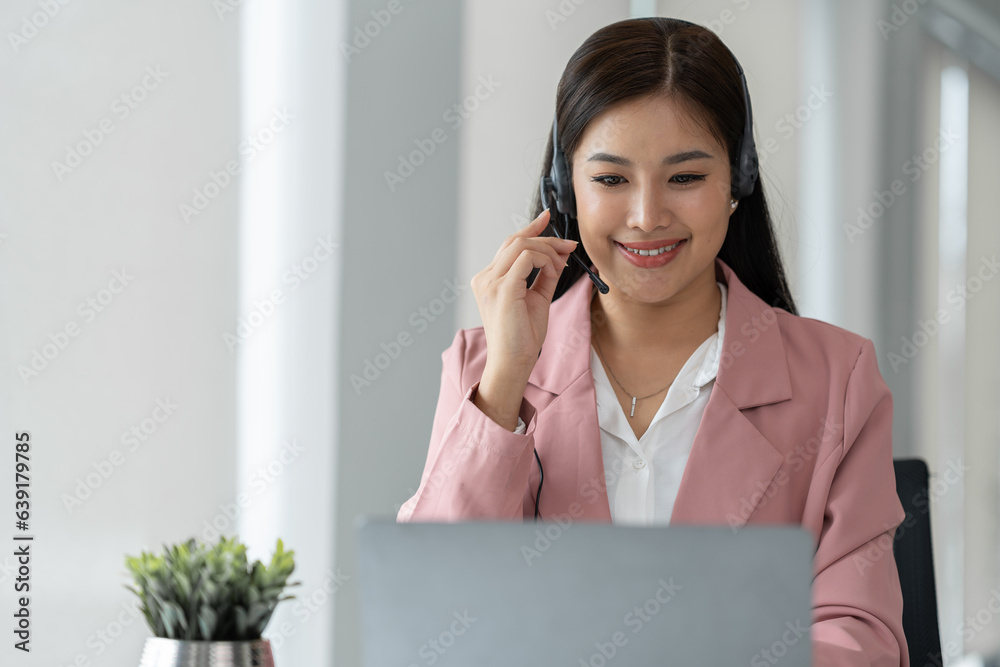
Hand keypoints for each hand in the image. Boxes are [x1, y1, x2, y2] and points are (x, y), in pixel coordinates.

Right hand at [470, 208, 577, 382]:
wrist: (513, 362)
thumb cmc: (523, 337)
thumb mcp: (537, 298)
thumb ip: (545, 275)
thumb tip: (559, 254)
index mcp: (489, 279)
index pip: (509, 244)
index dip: (530, 228)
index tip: (547, 218)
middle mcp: (485, 277)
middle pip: (515, 240)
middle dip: (546, 239)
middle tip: (569, 246)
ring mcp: (490, 282)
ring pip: (521, 245)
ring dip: (547, 251)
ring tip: (560, 267)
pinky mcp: (502, 289)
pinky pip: (526, 259)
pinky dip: (544, 261)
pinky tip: (553, 273)